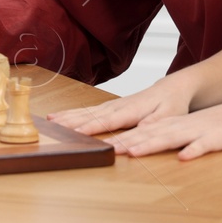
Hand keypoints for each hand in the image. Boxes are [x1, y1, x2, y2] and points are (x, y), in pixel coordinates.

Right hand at [48, 76, 194, 136]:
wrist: (171, 89)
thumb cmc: (172, 105)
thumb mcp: (169, 116)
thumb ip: (153, 124)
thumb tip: (139, 133)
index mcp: (132, 110)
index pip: (109, 121)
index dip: (92, 127)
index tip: (76, 133)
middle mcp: (118, 106)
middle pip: (91, 115)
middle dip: (72, 121)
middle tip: (53, 127)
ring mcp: (111, 105)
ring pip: (86, 111)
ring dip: (67, 116)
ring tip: (49, 121)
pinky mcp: (108, 107)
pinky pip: (87, 110)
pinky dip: (72, 113)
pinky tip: (59, 116)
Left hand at [104, 98, 221, 160]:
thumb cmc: (219, 128)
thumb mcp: (189, 133)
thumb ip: (169, 139)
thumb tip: (144, 147)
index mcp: (173, 126)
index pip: (142, 133)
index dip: (122, 140)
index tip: (102, 147)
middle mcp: (181, 127)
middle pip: (150, 135)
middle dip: (128, 143)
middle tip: (107, 150)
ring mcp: (198, 131)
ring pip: (172, 138)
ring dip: (152, 145)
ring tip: (133, 152)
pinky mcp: (218, 138)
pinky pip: (205, 145)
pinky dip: (194, 150)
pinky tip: (185, 157)